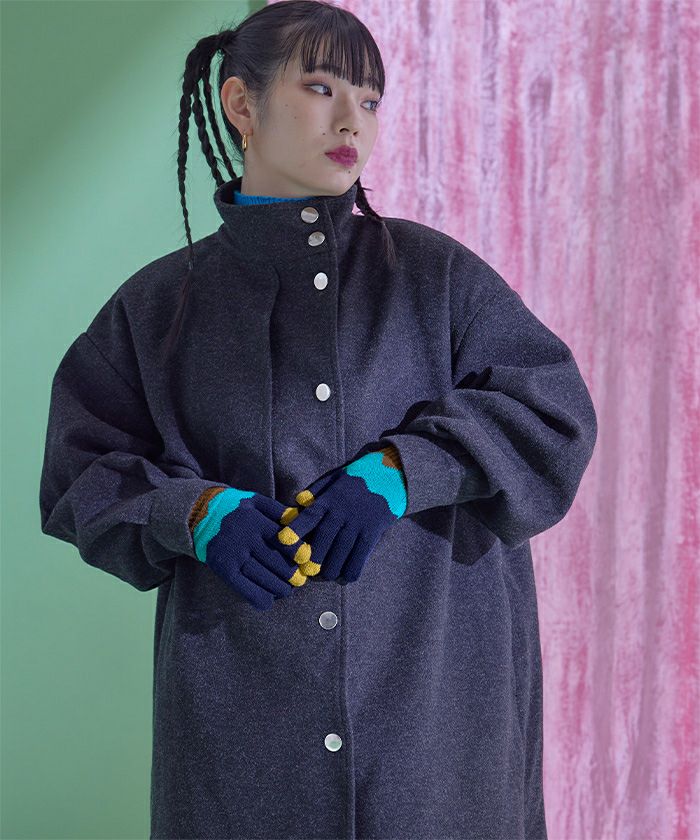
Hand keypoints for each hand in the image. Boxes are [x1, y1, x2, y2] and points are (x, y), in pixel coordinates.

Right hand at [192, 487, 312, 610]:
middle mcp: (245, 539)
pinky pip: (243, 587)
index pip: (283, 540)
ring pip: (261, 576)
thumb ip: (278, 510)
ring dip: (278, 588)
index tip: (306, 560)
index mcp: (256, 521)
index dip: (297, 553)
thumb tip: (300, 521)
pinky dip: (258, 597)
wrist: (200, 515)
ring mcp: (233, 555)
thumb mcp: (256, 502)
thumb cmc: (236, 510)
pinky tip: (268, 600)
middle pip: (274, 561)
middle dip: (291, 574)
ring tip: (287, 590)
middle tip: (300, 580)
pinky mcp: (223, 569)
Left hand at [275, 445, 406, 583]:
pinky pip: (360, 557)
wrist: (389, 476)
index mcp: (330, 499)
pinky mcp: (372, 533)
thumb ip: (315, 492)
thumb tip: (296, 502)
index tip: (283, 541)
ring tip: (325, 575)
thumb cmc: (355, 480)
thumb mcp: (333, 479)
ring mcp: (358, 524)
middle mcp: (342, 512)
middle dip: (313, 558)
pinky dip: (351, 570)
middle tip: (306, 570)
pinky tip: (345, 576)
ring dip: (331, 569)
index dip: (296, 529)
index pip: (309, 515)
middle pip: (323, 540)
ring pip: (341, 553)